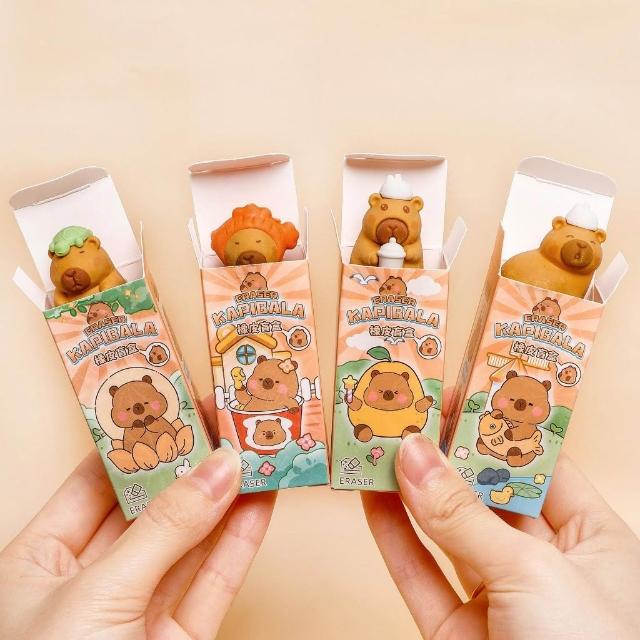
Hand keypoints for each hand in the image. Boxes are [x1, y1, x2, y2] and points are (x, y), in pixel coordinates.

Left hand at [0, 398, 274, 639]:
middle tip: (232, 421)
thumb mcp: (95, 595)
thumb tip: (220, 468)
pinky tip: (262, 503)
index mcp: (38, 559)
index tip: (183, 402)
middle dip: (194, 463)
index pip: (98, 478)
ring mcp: (137, 612)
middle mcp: (88, 580)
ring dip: (228, 496)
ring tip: (260, 450)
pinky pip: (213, 581)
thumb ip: (164, 530)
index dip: (143, 437)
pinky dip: (240, 542)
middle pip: (151, 505)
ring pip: (190, 540)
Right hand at [363, 434, 639, 638]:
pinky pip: (421, 573)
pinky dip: (393, 536)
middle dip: (440, 452)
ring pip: (444, 530)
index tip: (447, 389)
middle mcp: (545, 561)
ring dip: (406, 488)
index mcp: (591, 537)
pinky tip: (369, 498)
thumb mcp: (534, 573)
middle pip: (482, 491)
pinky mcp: (459, 632)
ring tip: (372, 442)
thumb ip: (464, 516)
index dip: (489, 423)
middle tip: (400, 409)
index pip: (533, 461)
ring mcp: (499, 597)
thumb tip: (412, 453)